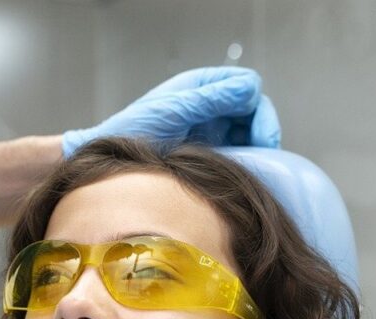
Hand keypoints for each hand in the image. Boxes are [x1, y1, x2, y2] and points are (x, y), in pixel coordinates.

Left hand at [62, 67, 279, 156]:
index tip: (260, 135)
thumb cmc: (132, 132)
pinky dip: (242, 161)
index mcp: (200, 86)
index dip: (258, 108)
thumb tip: (250, 88)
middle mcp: (207, 105)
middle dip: (261, 130)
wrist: (110, 163)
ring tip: (253, 167)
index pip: (246, 86)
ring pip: (246, 133)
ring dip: (254, 148)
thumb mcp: (173, 112)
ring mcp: (207, 129)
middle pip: (252, 111)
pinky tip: (239, 174)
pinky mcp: (204, 152)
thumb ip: (210, 99)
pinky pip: (233, 153)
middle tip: (264, 155)